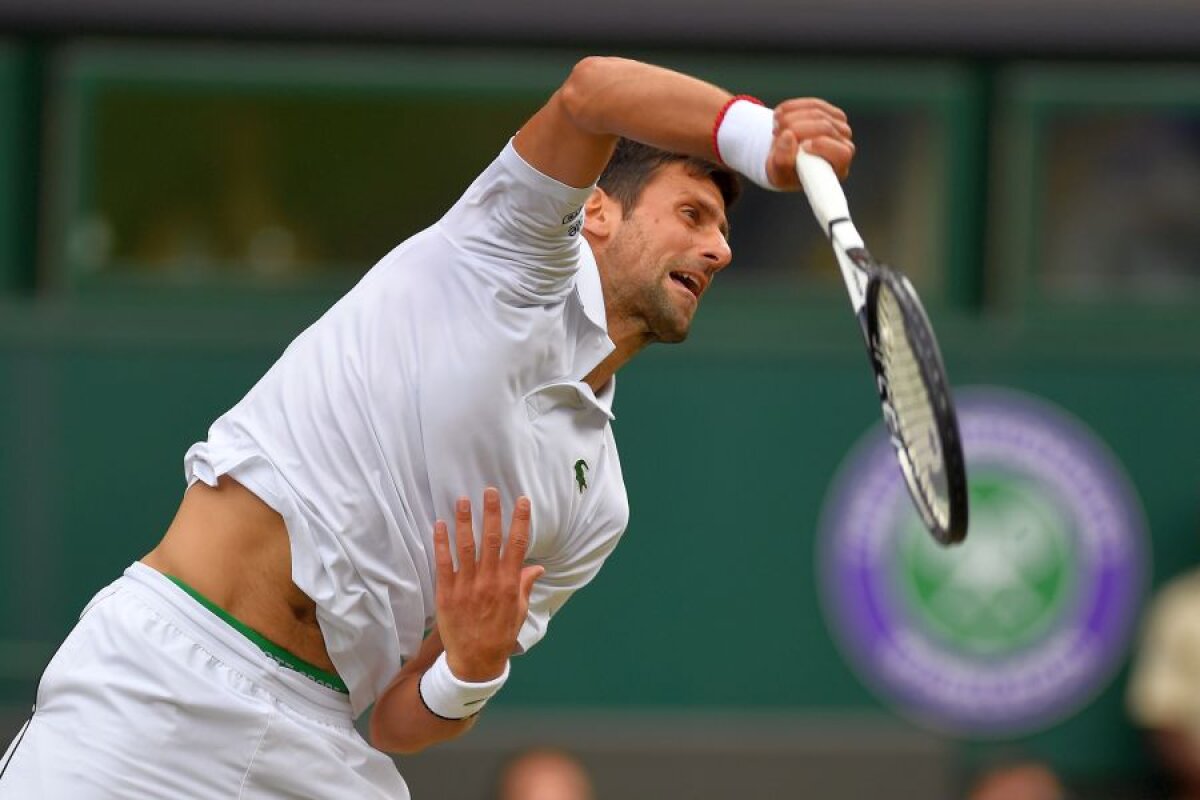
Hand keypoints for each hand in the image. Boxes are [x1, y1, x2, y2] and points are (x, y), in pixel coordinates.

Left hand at [433, 488, 543, 681]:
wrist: (475, 662)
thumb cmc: (500, 635)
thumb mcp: (519, 611)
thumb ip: (525, 585)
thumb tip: (537, 566)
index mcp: (509, 585)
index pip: (517, 546)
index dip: (520, 521)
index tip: (523, 501)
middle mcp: (489, 582)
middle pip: (492, 541)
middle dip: (492, 513)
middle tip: (490, 491)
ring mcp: (467, 587)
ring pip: (466, 548)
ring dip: (465, 522)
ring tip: (463, 500)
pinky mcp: (446, 594)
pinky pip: (444, 564)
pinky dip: (442, 543)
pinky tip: (440, 525)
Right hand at [765, 98, 855, 187]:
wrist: (784, 158)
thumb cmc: (785, 172)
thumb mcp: (778, 174)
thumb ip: (782, 161)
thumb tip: (788, 136)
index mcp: (838, 168)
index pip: (842, 153)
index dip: (822, 146)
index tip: (802, 147)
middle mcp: (844, 146)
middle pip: (825, 127)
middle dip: (795, 128)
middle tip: (776, 134)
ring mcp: (840, 126)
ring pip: (817, 111)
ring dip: (790, 117)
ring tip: (776, 128)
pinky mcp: (830, 112)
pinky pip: (812, 103)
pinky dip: (791, 107)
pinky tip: (779, 116)